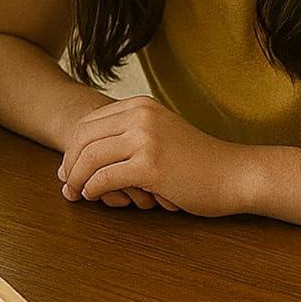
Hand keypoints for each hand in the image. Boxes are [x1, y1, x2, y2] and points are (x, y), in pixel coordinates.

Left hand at [57, 96, 245, 216]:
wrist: (234, 174)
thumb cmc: (196, 162)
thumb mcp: (160, 134)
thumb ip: (127, 136)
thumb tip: (81, 157)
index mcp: (140, 105)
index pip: (88, 123)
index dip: (72, 149)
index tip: (68, 169)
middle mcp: (140, 115)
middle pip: (83, 138)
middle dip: (69, 164)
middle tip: (66, 185)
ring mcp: (146, 139)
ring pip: (90, 158)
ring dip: (76, 179)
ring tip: (76, 193)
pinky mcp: (151, 166)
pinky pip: (105, 178)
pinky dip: (93, 189)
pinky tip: (93, 196)